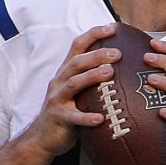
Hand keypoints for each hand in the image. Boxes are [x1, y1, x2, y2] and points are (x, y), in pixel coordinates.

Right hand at [24, 24, 120, 158]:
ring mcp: (57, 99)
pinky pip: (73, 117)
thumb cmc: (67, 111)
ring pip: (73, 84)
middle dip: (97, 55)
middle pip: (77, 62)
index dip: (93, 34)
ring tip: (109, 73)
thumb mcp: (77, 91)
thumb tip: (122, 66)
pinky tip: (100, 118)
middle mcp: (59, 81)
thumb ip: (92, 78)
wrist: (43, 137)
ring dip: (92, 77)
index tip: (113, 28)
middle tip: (117, 54)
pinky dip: (87, 117)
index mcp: (66, 72)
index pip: (77, 46)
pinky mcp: (59, 118)